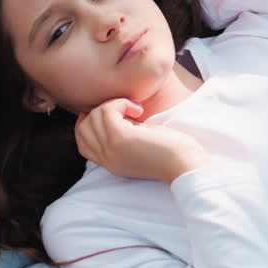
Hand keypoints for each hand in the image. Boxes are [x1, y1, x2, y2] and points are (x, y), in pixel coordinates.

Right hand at [75, 98, 208, 183]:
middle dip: (102, 110)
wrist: (186, 164)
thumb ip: (120, 136)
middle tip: (126, 110)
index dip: (86, 123)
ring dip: (114, 104)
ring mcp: (111, 150)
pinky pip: (108, 111)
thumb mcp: (138, 146)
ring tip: (135, 110)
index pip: (81, 143)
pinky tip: (138, 110)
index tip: (103, 111)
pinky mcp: (120, 139)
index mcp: (110, 163)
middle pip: (84, 127)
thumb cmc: (170, 152)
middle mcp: (106, 159)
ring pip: (94, 116)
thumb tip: (109, 112)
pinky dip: (121, 103)